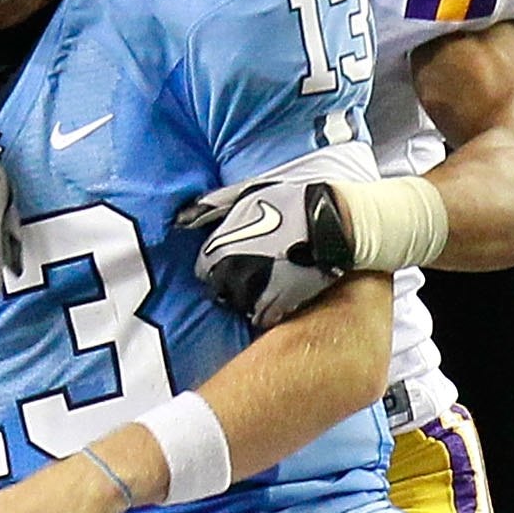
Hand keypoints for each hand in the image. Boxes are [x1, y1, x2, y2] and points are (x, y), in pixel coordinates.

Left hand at [176, 163, 337, 328]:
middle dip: (229, 283)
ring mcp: (256, 292)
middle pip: (219, 291)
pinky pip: (263, 318)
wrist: (332, 221)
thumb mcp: (245, 194)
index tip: (229, 260)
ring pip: (240, 306)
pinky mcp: (280, 304)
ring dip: (247, 298)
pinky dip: (266, 310)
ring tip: (264, 283)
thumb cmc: (288, 202)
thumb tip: (181, 219)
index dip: (215, 265)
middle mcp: (232, 274)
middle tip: (248, 273)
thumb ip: (211, 207)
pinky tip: (277, 296)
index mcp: (220, 248)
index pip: (202, 269)